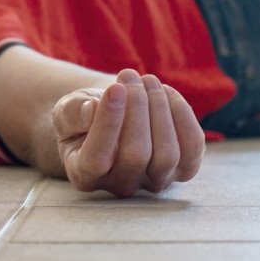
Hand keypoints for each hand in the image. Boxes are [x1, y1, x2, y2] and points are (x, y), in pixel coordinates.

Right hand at [51, 69, 205, 196]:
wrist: (112, 115)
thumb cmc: (84, 113)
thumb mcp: (68, 109)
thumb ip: (72, 112)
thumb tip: (91, 110)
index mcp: (85, 175)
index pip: (96, 160)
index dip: (107, 123)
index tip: (114, 88)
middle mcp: (121, 185)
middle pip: (136, 155)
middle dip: (136, 107)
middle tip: (128, 75)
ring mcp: (154, 180)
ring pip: (167, 154)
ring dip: (159, 108)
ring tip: (147, 80)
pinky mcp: (181, 168)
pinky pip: (192, 148)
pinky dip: (183, 115)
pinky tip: (166, 93)